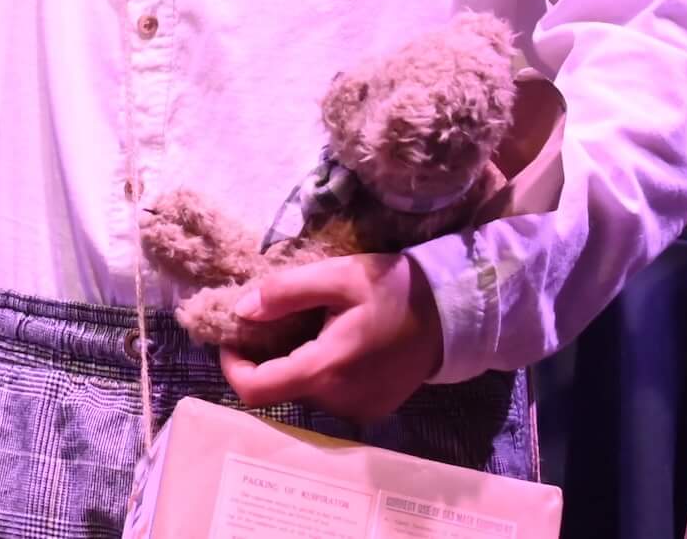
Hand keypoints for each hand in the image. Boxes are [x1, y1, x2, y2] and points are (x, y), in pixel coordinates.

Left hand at [217, 254, 445, 423]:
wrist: (453, 313)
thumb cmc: (395, 288)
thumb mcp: (339, 276)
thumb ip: (286, 292)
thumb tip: (242, 310)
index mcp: (326, 368)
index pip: (256, 389)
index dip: (233, 366)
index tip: (233, 338)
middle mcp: (338, 400)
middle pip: (280, 389)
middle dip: (267, 357)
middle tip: (274, 321)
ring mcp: (357, 410)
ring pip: (305, 393)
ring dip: (297, 364)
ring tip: (313, 328)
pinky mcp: (372, 411)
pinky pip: (330, 397)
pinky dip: (322, 373)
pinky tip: (339, 344)